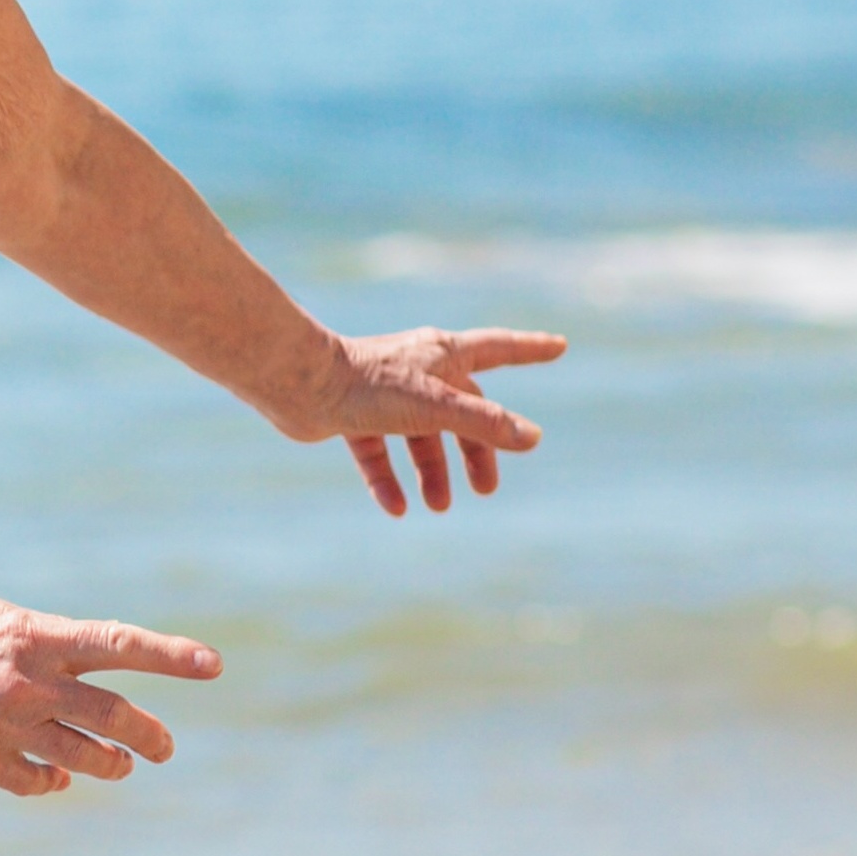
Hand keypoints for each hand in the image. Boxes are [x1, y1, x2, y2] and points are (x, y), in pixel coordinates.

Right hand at [0, 596, 220, 795]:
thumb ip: (42, 645)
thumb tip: (88, 666)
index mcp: (33, 635)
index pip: (118, 643)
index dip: (170, 656)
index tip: (212, 665)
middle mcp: (25, 680)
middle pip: (113, 715)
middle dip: (150, 736)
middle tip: (164, 748)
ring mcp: (0, 723)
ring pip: (82, 758)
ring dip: (109, 766)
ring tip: (119, 768)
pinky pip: (34, 781)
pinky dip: (51, 782)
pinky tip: (54, 779)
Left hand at [297, 326, 566, 516]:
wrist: (298, 384)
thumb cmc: (369, 385)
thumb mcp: (436, 406)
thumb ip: (483, 423)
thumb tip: (531, 438)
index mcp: (442, 354)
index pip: (500, 349)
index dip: (531, 349)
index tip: (559, 346)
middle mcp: (417, 371)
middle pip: (461, 411)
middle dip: (476, 450)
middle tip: (486, 489)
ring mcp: (384, 394)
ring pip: (418, 437)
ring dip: (431, 472)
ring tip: (439, 506)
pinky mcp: (353, 416)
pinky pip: (377, 453)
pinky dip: (388, 480)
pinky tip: (396, 509)